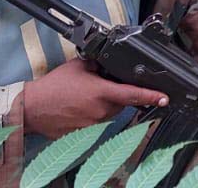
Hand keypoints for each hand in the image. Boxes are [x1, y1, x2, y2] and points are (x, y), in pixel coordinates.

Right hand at [22, 58, 166, 138]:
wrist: (33, 108)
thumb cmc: (54, 87)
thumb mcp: (79, 66)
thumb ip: (100, 63)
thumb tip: (111, 62)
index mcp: (101, 92)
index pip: (132, 94)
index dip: (151, 96)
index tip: (164, 98)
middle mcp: (100, 111)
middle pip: (121, 103)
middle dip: (116, 94)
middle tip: (98, 86)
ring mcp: (94, 125)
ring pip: (110, 113)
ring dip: (104, 104)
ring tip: (83, 96)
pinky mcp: (86, 134)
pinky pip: (98, 123)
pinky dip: (93, 114)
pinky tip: (79, 107)